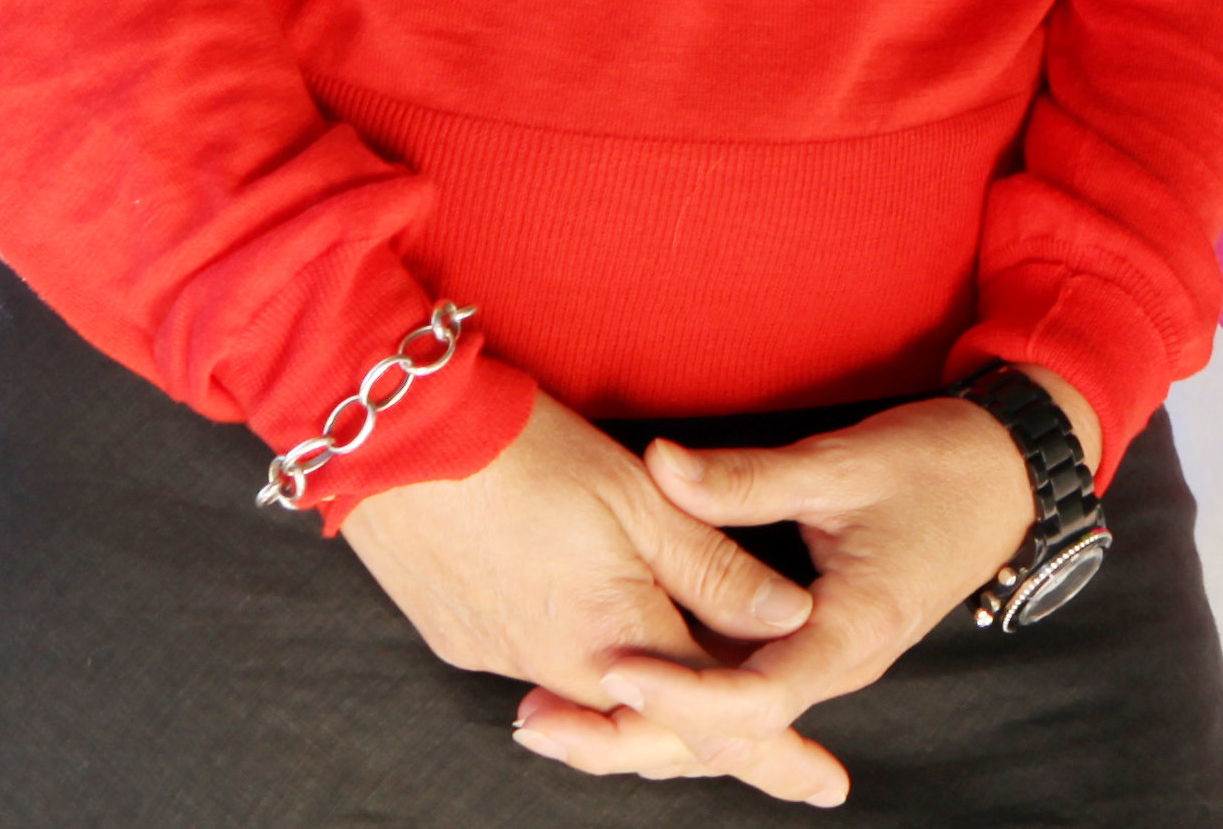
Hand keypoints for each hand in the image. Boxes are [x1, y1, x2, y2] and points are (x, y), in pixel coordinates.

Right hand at [341, 394, 816, 752]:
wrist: (397, 440)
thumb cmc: (524, 453)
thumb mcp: (639, 500)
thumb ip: (714, 570)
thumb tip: (788, 618)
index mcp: (613, 635)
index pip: (712, 716)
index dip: (772, 754)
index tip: (824, 783)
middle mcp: (556, 667)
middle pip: (653, 728)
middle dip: (711, 739)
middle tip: (780, 755)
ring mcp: (501, 658)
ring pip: (598, 703)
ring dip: (649, 704)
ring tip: (698, 697)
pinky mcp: (464, 639)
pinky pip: (546, 678)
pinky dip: (591, 677)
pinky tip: (609, 649)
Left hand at [502, 372, 1085, 803]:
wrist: (1010, 479)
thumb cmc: (942, 467)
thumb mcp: (846, 462)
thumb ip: (749, 477)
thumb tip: (659, 464)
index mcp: (851, 632)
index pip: (753, 697)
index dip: (679, 690)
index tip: (612, 665)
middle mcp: (834, 665)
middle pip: (723, 735)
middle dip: (630, 737)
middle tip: (538, 723)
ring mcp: (820, 662)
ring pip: (721, 723)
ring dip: (638, 725)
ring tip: (546, 718)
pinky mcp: (807, 646)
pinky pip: (733, 690)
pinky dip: (672, 695)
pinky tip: (611, 684)